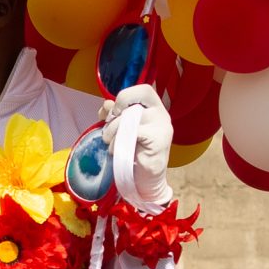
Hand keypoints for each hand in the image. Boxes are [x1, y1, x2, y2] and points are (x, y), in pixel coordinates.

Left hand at [110, 83, 173, 211]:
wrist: (146, 179)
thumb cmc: (134, 152)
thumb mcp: (121, 129)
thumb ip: (116, 114)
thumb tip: (107, 103)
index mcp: (154, 108)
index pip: (143, 89)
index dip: (125, 96)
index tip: (114, 111)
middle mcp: (161, 114)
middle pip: (134, 100)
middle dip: (114, 115)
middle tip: (108, 129)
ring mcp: (161, 126)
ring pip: (129, 117)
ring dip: (112, 131)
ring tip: (110, 144)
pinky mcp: (158, 140)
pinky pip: (132, 132)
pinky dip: (117, 142)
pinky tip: (116, 151)